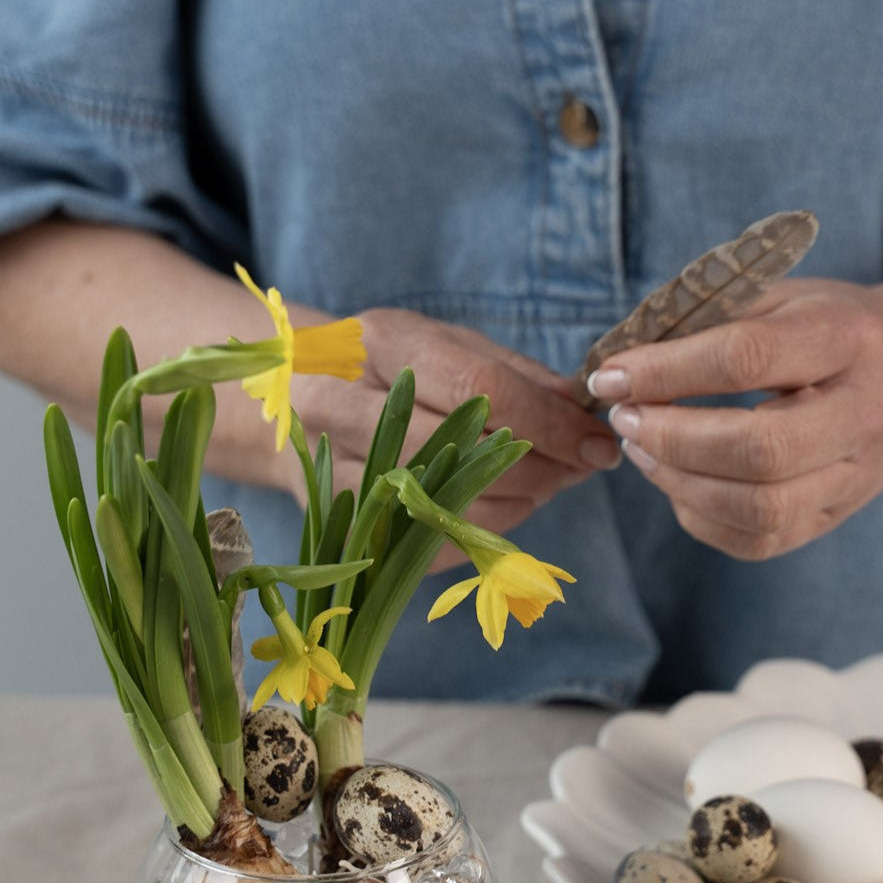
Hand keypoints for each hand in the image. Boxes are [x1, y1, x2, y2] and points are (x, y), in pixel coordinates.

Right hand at [288, 308, 619, 548]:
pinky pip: (427, 539)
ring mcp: (333, 462)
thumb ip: (518, 375)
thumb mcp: (448, 344)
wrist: (289, 396)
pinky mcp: (340, 516)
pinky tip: (500, 507)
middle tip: (577, 468)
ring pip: (445, 503)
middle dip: (537, 469)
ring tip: (544, 485)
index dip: (547, 424)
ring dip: (515, 503)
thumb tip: (583, 412)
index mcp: (381, 342)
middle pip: (460, 451)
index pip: (478, 388)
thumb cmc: (388, 366)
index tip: (594, 444)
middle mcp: (343, 400)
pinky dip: (479, 531)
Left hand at [588, 281, 882, 559]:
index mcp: (849, 338)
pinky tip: (677, 481)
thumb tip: (617, 365)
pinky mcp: (833, 517)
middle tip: (627, 420)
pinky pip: (756, 541)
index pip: (747, 358)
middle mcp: (868, 412)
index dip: (666, 372)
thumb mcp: (773, 299)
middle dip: (673, 438)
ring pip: (760, 507)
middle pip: (761, 449)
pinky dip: (700, 517)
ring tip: (642, 451)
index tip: (612, 375)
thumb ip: (703, 323)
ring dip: (681, 483)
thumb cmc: (814, 330)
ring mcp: (857, 476)